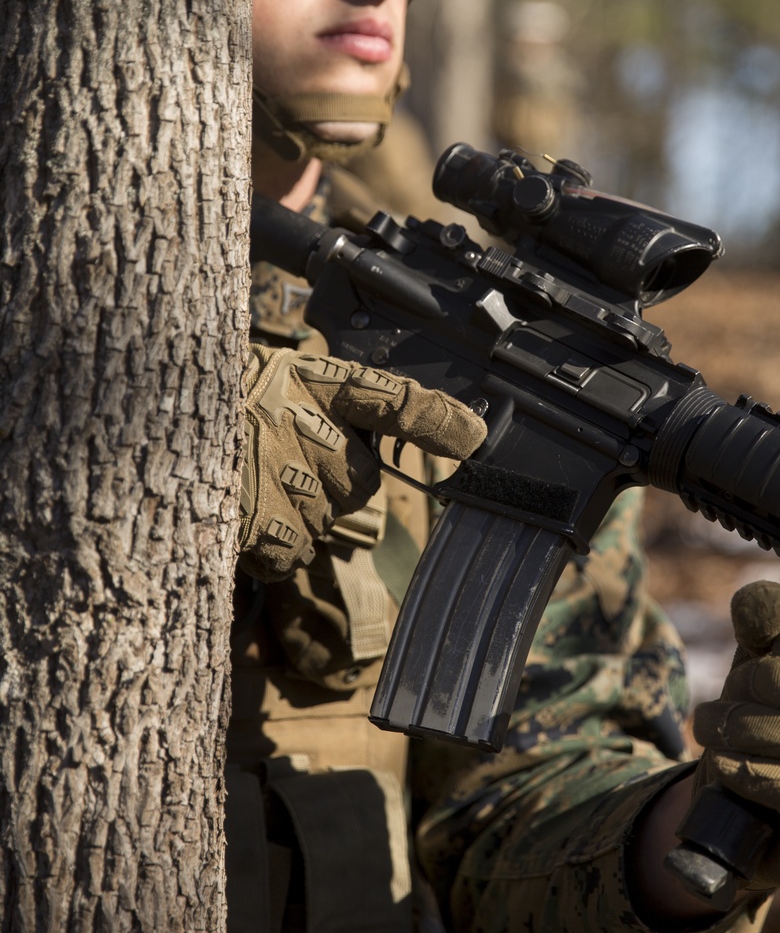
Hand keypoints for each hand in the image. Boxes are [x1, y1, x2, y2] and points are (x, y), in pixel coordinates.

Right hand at [239, 344, 486, 579]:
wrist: (153, 414)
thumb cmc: (237, 400)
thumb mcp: (300, 380)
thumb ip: (366, 403)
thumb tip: (454, 434)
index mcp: (315, 383)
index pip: (388, 399)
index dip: (433, 419)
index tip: (473, 437)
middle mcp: (300, 424)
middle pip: (361, 485)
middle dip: (334, 482)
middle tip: (289, 459)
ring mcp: (275, 474)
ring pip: (325, 521)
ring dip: (300, 513)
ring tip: (256, 479)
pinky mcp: (252, 520)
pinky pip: (292, 552)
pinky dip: (273, 544)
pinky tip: (245, 509)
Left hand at [689, 581, 779, 889]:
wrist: (752, 814)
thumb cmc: (774, 723)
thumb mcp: (768, 662)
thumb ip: (768, 624)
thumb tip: (761, 602)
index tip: (768, 646)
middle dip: (766, 683)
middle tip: (730, 691)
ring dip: (747, 728)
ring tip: (713, 725)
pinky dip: (753, 773)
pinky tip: (726, 764)